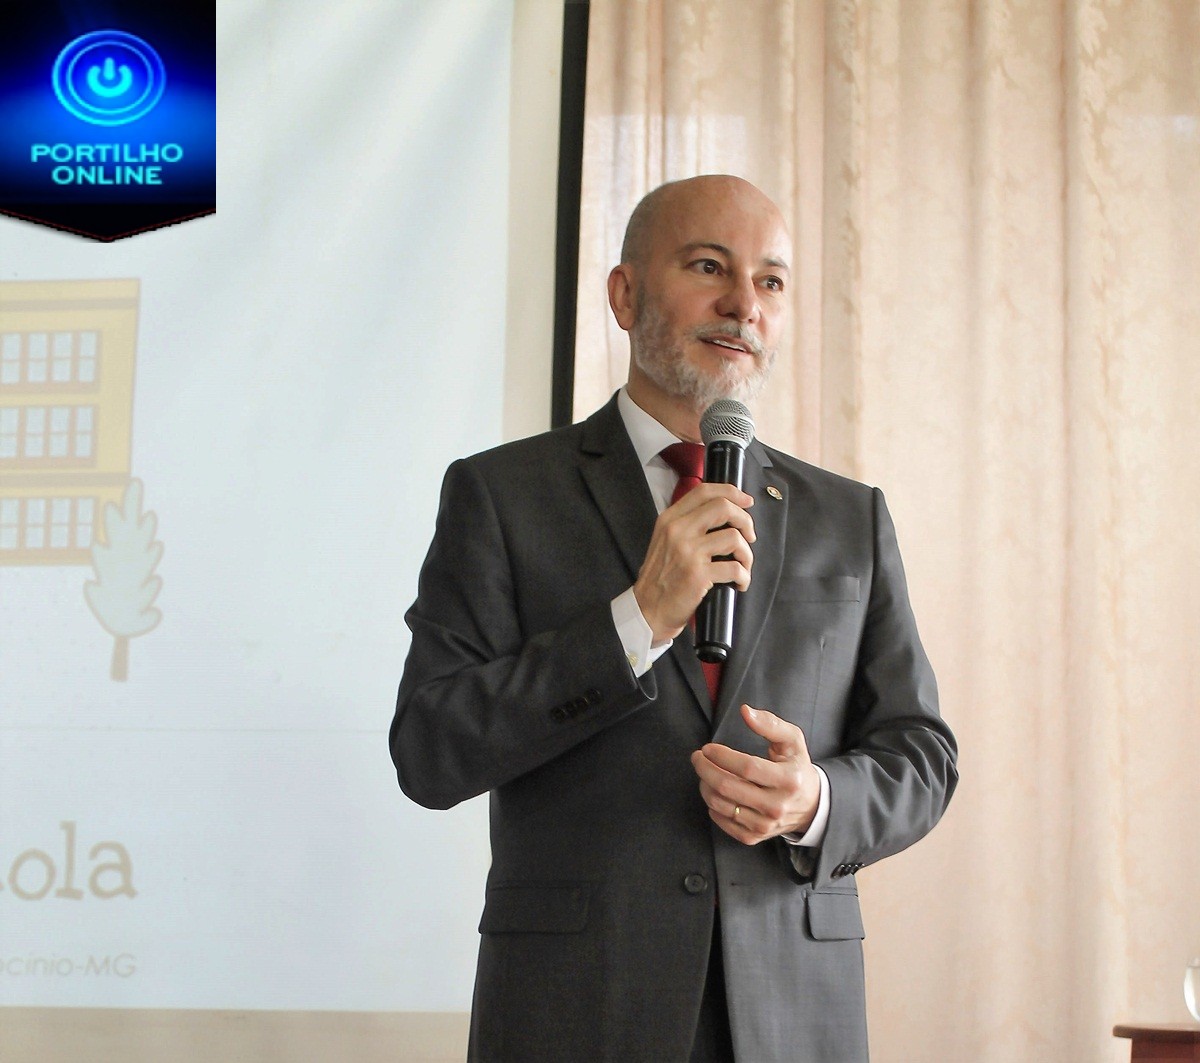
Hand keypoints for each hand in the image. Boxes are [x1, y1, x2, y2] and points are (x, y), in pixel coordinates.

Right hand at [633, 483, 754, 640]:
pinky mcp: (698, 574)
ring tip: (743, 566)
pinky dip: (744, 576)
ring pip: (734, 537)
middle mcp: (677, 531)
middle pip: (723, 507)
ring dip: (747, 554)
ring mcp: (687, 552)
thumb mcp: (665, 541)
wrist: (647, 610)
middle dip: (745, 520)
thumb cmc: (660, 578)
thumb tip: (724, 513)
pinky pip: (734, 568)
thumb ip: (687, 524)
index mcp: (669, 519)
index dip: (731, 492)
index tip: (746, 501)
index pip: (704, 491)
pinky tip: (739, 583)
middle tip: (749, 536)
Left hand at [690, 704, 820, 844]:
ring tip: (705, 772)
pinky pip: (724, 822)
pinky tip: (714, 792)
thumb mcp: (792, 741)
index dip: (722, 756)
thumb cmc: (796, 766)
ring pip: (721, 805)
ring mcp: (766, 824)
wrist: (810, 805)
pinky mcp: (755, 836)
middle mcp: (777, 805)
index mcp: (789, 779)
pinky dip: (712, 806)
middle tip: (697, 757)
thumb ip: (770, 724)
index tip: (707, 748)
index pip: (747, 768)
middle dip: (705, 769)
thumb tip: (745, 711)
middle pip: (728, 787)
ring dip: (705, 785)